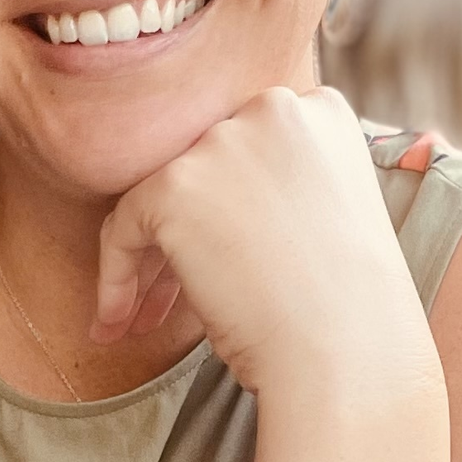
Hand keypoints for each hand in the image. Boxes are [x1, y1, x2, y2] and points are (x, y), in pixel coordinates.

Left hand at [91, 85, 441, 401]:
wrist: (346, 351)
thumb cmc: (344, 307)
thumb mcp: (327, 218)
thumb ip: (278, 188)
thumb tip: (213, 205)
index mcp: (321, 114)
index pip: (248, 148)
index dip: (227, 206)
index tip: (221, 256)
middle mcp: (272, 110)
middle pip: (201, 168)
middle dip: (182, 233)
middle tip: (167, 297)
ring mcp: (222, 143)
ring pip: (158, 197)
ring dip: (147, 262)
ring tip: (138, 320)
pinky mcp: (176, 185)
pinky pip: (124, 227)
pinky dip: (115, 276)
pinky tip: (119, 322)